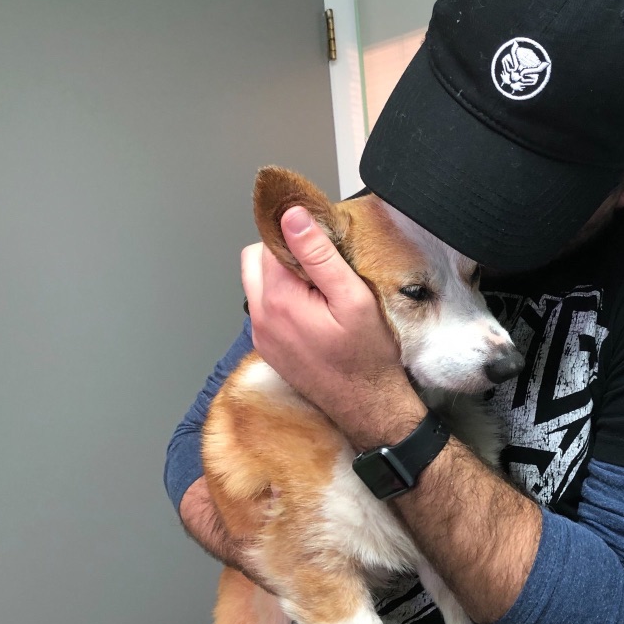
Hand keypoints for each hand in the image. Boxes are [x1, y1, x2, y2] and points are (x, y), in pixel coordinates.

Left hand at [240, 207, 424, 447]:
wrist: (367, 406)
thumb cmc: (367, 356)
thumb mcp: (353, 298)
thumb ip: (319, 255)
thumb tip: (293, 216)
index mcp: (278, 300)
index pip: (271, 242)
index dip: (298, 235)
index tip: (325, 244)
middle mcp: (261, 317)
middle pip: (255, 260)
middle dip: (283, 253)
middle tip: (321, 266)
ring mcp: (261, 335)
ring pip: (257, 283)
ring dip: (281, 276)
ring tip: (318, 288)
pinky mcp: (268, 348)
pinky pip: (265, 308)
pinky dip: (282, 299)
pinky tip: (313, 310)